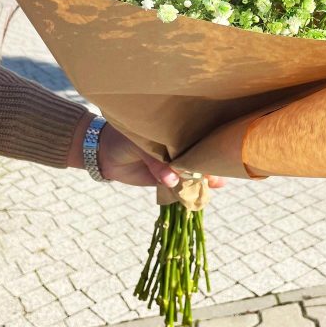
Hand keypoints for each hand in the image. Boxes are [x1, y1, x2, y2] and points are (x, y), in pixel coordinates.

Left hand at [94, 120, 225, 189]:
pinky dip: (188, 192)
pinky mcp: (165, 180)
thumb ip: (157, 162)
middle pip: (198, 156)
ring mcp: (172, 164)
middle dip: (210, 165)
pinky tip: (200, 196)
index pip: (195, 136)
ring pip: (191, 174)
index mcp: (174, 131)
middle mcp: (177, 147)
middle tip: (221, 173)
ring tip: (216, 184)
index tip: (219, 151)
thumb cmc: (124, 139)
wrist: (104, 153)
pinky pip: (179, 187)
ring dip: (203, 181)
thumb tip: (173, 180)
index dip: (208, 144)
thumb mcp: (141, 145)